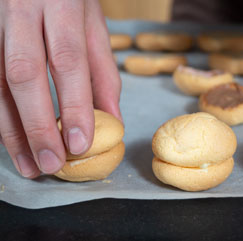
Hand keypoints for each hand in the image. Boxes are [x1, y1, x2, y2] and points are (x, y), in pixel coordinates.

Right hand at [0, 0, 121, 177]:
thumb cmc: (69, 0)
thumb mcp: (94, 25)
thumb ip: (102, 71)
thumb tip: (113, 119)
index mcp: (60, 5)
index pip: (68, 60)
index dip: (74, 105)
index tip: (80, 143)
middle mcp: (22, 11)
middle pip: (23, 73)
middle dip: (36, 125)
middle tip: (51, 163)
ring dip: (11, 129)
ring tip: (29, 164)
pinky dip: (0, 116)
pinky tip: (12, 141)